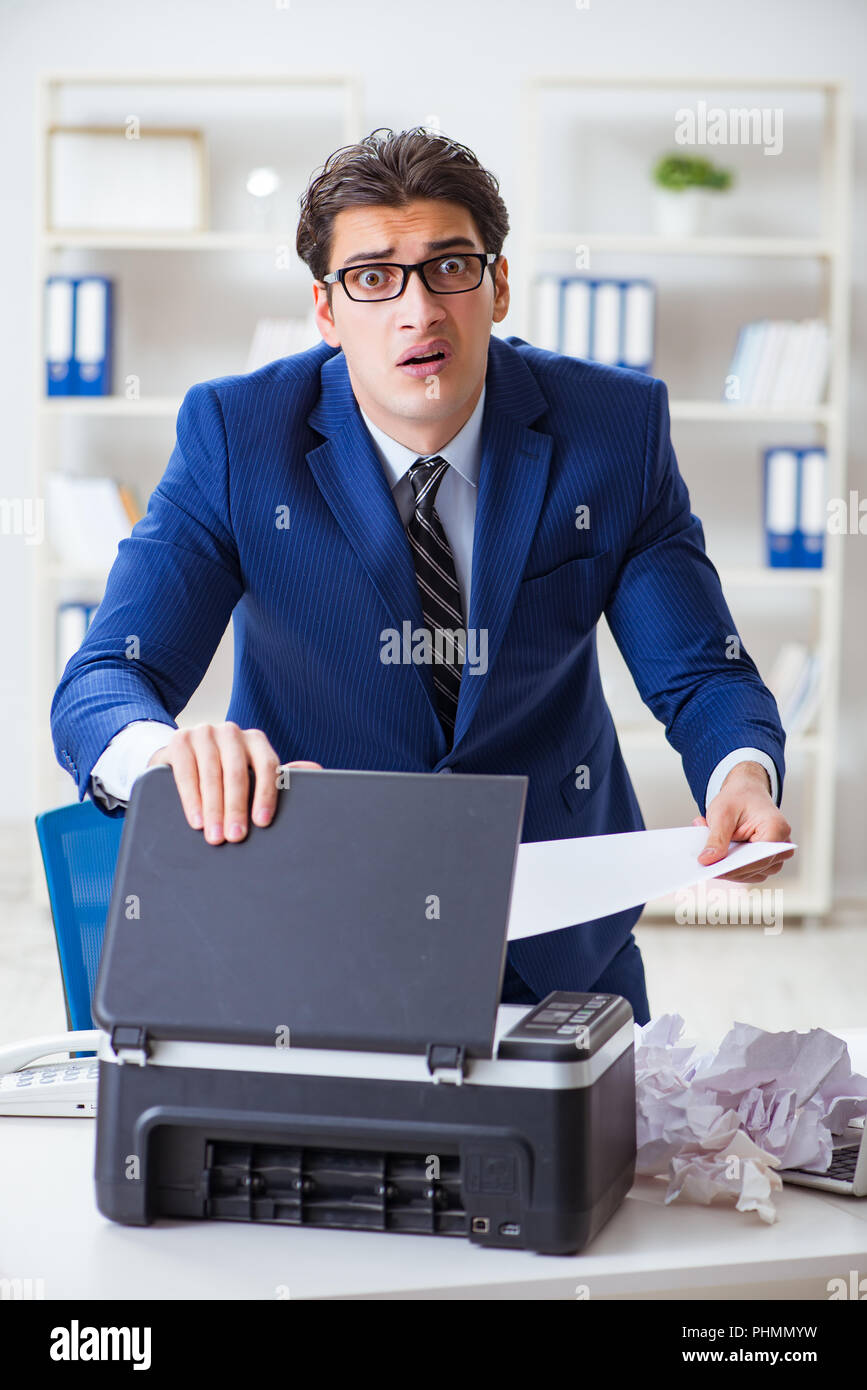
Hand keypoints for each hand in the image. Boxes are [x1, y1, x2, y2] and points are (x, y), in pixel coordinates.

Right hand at [147, 722, 321, 842]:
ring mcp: (204, 733)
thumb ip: (280, 773)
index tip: (262, 823)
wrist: (182, 754)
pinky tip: (197, 820)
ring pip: (211, 775)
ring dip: (213, 810)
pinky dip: (192, 800)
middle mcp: (231, 732)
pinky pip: (186, 774)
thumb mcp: (252, 771)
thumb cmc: (225, 769)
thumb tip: (317, 770)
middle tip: (236, 837)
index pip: (267, 766)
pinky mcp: (179, 740)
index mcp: (255, 740)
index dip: (266, 795)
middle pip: (237, 773)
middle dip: (236, 809)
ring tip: (215, 836)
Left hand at [694, 761, 794, 883]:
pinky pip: (748, 873)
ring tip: (708, 851)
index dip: (736, 866)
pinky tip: (717, 855)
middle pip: (756, 868)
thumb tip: (707, 861)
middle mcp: (782, 846)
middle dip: (728, 866)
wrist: (745, 794)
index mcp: (777, 829)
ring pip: (751, 874)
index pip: (760, 857)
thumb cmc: (738, 799)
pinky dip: (731, 867)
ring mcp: (776, 857)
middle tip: (703, 861)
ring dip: (728, 867)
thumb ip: (716, 838)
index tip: (713, 869)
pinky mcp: (765, 863)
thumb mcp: (722, 813)